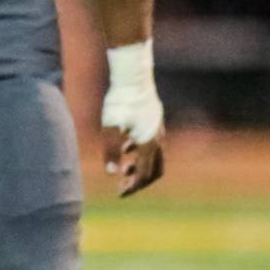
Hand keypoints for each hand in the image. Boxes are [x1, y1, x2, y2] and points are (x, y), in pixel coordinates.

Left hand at [102, 40, 166, 196]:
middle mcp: (157, 139)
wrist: (133, 76)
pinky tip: (126, 146)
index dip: (132, 187)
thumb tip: (111, 173)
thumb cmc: (120, 101)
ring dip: (140, 166)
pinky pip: (152, 143)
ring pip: (155, 157)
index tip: (120, 193)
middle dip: (140, 180)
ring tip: (123, 167)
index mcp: (148, 144)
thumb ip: (112, 151)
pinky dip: (141, 151)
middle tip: (124, 185)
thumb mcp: (111, 126)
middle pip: (155, 170)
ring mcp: (158, 129)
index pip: (143, 175)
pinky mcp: (154, 120)